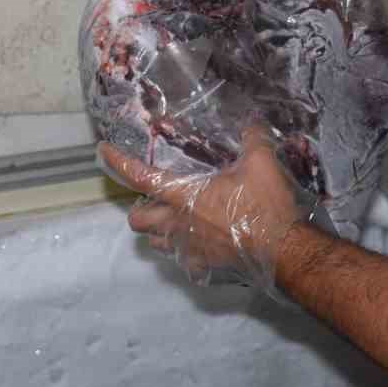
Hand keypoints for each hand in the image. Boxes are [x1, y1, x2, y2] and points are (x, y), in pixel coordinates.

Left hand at [98, 126, 309, 288]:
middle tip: (156, 198)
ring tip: (176, 219)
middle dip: (140, 209)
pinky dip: (184, 250)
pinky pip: (182, 260)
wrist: (283, 249)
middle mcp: (178, 224)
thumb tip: (252, 119)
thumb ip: (252, 138)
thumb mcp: (261, 162)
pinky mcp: (202, 267)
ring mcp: (188, 249)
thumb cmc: (264, 204)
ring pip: (156, 243)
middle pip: (137, 221)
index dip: (119, 163)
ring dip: (159, 230)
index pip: (141, 176)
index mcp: (184, 195)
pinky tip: (201, 242)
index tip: (104, 152)